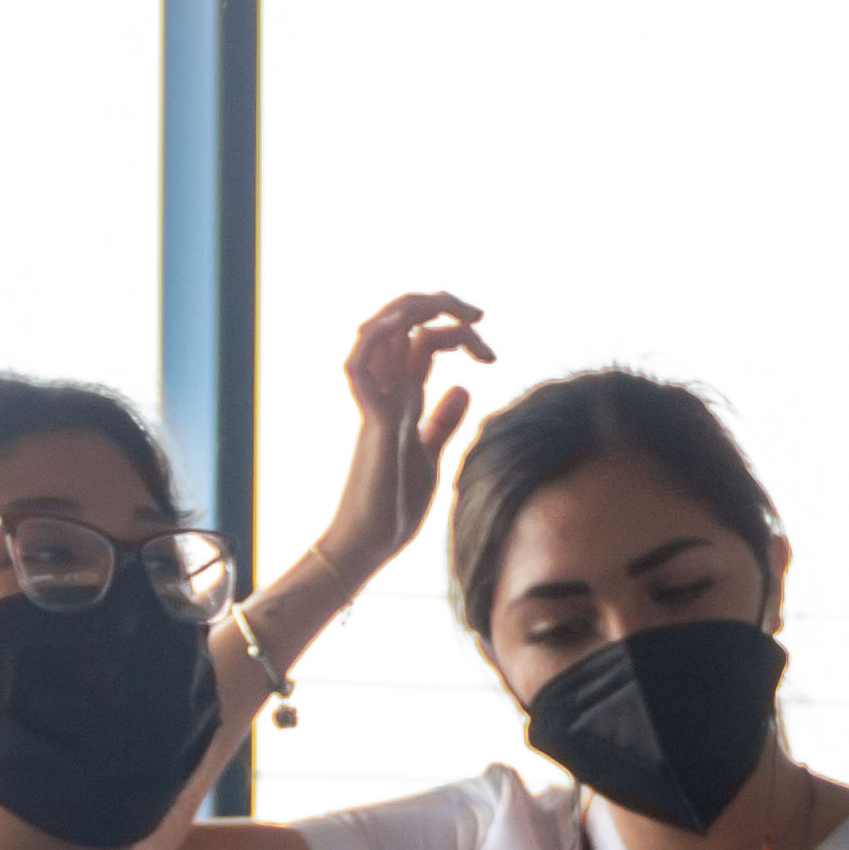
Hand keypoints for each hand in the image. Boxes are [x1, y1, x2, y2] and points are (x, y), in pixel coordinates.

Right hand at [305, 291, 493, 585]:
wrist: (371, 544)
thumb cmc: (394, 507)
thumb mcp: (430, 457)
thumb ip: (442, 422)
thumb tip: (463, 389)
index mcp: (403, 398)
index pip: (423, 341)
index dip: (458, 333)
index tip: (490, 356)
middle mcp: (387, 392)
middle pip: (400, 323)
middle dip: (440, 305)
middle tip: (480, 315)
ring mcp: (377, 404)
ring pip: (377, 332)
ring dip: (412, 309)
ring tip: (453, 310)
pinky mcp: (373, 423)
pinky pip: (359, 367)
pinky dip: (374, 339)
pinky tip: (400, 325)